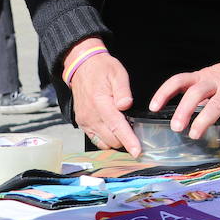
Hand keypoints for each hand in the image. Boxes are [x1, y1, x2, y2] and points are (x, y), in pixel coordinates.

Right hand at [66, 37, 140, 156]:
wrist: (81, 67)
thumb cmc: (103, 69)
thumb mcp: (117, 73)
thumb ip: (123, 90)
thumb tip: (126, 105)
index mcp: (101, 103)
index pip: (117, 127)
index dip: (129, 141)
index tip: (137, 152)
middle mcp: (91, 116)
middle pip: (112, 139)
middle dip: (126, 140)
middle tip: (136, 131)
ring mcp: (85, 121)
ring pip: (104, 142)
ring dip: (116, 141)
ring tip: (125, 130)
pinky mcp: (82, 123)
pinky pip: (95, 139)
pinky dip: (106, 139)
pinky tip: (114, 130)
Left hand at [149, 34, 219, 149]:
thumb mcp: (214, 76)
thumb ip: (202, 92)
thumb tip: (185, 114)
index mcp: (204, 76)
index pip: (179, 80)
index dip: (165, 92)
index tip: (153, 106)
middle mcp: (216, 81)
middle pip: (196, 92)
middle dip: (184, 110)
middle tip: (176, 127)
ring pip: (216, 104)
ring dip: (204, 120)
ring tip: (194, 135)